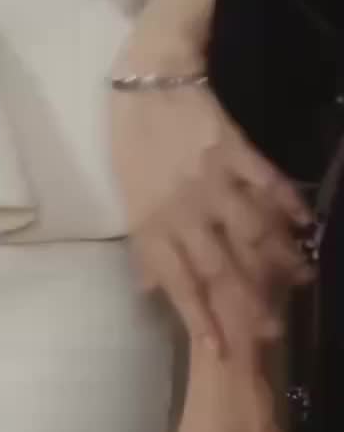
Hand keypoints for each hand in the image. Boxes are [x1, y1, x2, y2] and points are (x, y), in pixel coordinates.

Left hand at [111, 80, 312, 354]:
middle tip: (272, 331)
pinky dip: (287, 201)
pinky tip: (304, 220)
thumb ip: (144, 244)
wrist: (147, 79)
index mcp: (152, 218)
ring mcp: (210, 177)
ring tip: (299, 280)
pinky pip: (265, 180)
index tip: (221, 352)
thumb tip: (149, 290)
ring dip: (276, 256)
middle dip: (246, 302)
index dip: (199, 317)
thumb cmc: (131, 139)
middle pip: (219, 263)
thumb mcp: (127, 193)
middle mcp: (183, 205)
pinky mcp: (233, 148)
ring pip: (249, 228)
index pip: (177, 279)